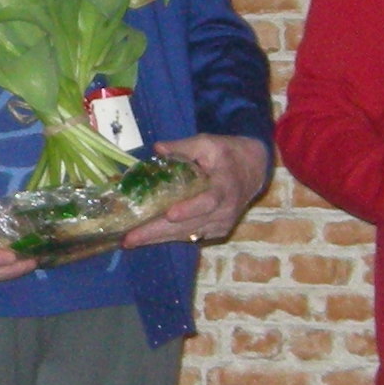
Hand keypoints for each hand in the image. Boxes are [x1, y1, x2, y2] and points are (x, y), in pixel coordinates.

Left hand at [120, 133, 270, 249]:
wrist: (253, 170)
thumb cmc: (226, 154)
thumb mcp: (207, 144)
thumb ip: (183, 147)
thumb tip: (158, 148)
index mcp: (224, 186)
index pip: (208, 201)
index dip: (189, 209)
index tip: (170, 214)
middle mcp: (225, 210)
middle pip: (190, 224)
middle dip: (158, 232)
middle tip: (130, 238)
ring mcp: (221, 223)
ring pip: (187, 233)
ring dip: (158, 238)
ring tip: (130, 240)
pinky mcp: (217, 231)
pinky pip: (190, 235)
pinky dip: (168, 237)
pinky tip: (146, 238)